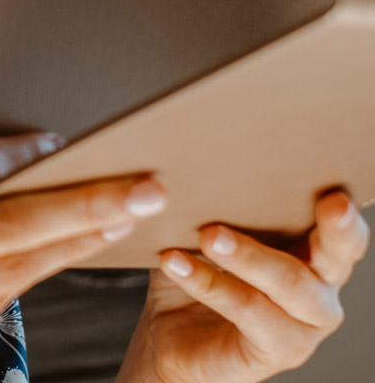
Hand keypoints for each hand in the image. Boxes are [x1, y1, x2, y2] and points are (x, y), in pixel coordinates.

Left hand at [120, 189, 369, 382]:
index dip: (344, 215)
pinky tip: (176, 263)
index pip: (341, 230)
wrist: (171, 337)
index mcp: (311, 253)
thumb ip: (215, 205)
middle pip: (338, 256)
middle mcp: (320, 289)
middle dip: (333, 229)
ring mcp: (304, 324)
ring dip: (248, 256)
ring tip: (208, 235)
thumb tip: (191, 164)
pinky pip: (249, 311)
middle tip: (325, 203)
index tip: (336, 193)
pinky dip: (210, 284)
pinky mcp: (279, 350)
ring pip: (290, 284)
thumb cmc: (196, 276)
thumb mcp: (205, 233)